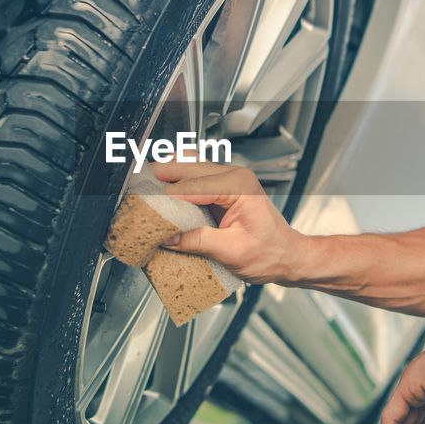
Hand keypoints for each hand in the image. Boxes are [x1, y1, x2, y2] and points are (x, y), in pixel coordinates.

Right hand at [153, 162, 307, 285]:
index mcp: (238, 186)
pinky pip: (193, 179)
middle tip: (137, 195)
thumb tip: (169, 237)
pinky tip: (164, 199)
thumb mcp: (232, 252)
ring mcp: (228, 180)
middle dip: (160, 180)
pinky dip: (176, 186)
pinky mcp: (222, 189)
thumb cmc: (270, 253)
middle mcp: (234, 176)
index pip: (191, 185)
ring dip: (167, 180)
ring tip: (146, 196)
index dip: (165, 196)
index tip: (145, 207)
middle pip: (186, 167)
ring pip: (188, 167)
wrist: (287, 256)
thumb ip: (198, 241)